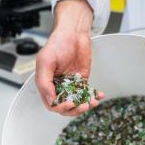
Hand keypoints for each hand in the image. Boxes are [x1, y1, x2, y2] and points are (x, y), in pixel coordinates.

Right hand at [36, 0, 103, 115]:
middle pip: (65, 107)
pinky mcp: (82, 82)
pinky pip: (88, 93)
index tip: (69, 104)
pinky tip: (99, 96)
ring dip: (85, 106)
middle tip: (83, 106)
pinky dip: (94, 97)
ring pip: (77, 103)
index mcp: (47, 84)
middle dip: (74, 110)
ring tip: (92, 102)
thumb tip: (50, 99)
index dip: (60, 107)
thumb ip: (44, 82)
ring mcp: (71, 85)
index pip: (52, 104)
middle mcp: (59, 87)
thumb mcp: (45, 61)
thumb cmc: (57, 44)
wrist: (74, 34)